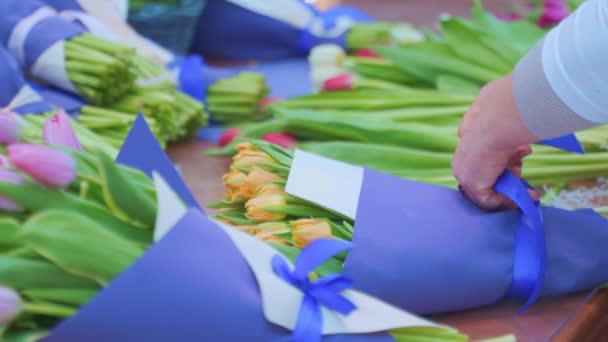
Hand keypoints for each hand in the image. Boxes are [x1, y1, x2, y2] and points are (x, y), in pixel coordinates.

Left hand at [452, 73, 538, 209]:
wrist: (500, 119)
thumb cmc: (501, 109)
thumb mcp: (493, 108)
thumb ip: (487, 119)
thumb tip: (496, 131)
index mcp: (464, 144)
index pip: (482, 161)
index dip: (505, 160)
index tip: (522, 154)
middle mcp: (460, 161)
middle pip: (486, 175)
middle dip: (508, 171)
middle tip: (522, 162)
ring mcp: (465, 174)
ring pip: (489, 189)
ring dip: (510, 183)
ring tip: (522, 169)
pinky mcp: (473, 186)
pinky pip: (491, 202)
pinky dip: (510, 201)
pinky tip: (528, 194)